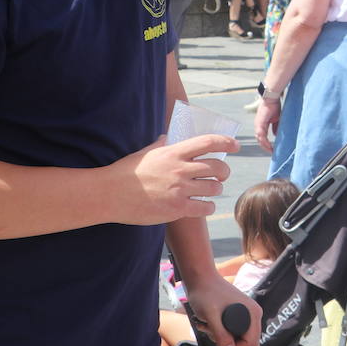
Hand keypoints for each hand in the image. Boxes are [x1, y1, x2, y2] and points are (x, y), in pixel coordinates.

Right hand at [109, 134, 237, 223]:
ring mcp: (180, 189)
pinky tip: (203, 206)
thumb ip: (161, 144)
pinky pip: (205, 207)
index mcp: (174, 152)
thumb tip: (168, 137)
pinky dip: (208, 206)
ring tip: (210, 191)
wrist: (110, 194)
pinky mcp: (177, 208)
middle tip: (222, 175)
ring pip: (214, 188)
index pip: (208, 142)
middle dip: (224, 171)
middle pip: (218, 167)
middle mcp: (180, 169)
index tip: (236, 145)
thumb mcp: (145, 152)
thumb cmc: (126, 172)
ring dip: (216, 189)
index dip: (226, 142)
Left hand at [184, 274, 261, 345]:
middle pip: (246, 342)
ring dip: (221, 336)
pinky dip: (220, 331)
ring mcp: (246, 313)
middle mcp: (253, 314)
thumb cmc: (206, 293)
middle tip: (212, 332)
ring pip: (237, 337)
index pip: (252, 343)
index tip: (221, 343)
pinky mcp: (238, 313)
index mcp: (253, 314)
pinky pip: (233, 330)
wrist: (201, 279)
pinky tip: (209, 323)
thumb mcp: (211, 316)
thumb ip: (221, 335)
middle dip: (227, 342)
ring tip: (208, 325)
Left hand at [255, 98, 280, 152]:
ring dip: (265, 145)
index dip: (266, 144)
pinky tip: (269, 145)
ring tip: (271, 150)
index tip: (272, 149)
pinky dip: (265, 141)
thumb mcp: (276, 119)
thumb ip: (275, 127)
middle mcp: (258, 126)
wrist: (271, 98)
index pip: (262, 137)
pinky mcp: (260, 123)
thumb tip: (276, 135)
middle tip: (272, 152)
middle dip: (266, 147)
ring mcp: (258, 124)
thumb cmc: (273, 106)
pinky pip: (261, 135)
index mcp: (261, 125)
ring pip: (259, 139)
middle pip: (260, 140)